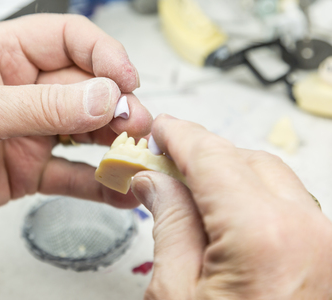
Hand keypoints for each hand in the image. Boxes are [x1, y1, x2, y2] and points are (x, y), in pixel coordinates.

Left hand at [0, 14, 152, 241]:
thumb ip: (43, 107)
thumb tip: (103, 97)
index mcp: (4, 57)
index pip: (69, 41)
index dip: (104, 55)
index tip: (125, 80)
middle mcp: (23, 92)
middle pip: (86, 89)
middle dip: (116, 105)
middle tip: (136, 124)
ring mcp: (28, 132)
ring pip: (84, 132)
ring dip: (112, 143)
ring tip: (134, 155)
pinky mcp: (27, 170)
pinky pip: (70, 175)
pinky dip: (94, 183)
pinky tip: (115, 190)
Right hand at [131, 114, 331, 299]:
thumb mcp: (174, 291)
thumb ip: (169, 224)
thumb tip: (155, 182)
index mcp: (262, 238)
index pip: (213, 159)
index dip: (180, 137)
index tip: (162, 130)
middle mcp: (306, 234)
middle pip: (247, 161)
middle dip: (204, 155)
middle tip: (166, 162)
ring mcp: (323, 245)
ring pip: (271, 180)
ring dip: (229, 176)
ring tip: (190, 191)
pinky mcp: (325, 257)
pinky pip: (288, 206)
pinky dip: (252, 199)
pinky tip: (222, 213)